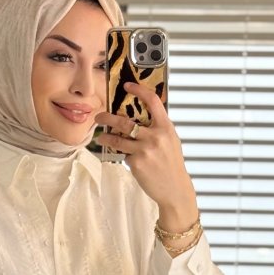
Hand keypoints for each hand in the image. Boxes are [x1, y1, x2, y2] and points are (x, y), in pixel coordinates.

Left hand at [94, 81, 197, 220]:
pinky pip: (123, 154)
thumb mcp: (171, 140)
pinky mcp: (136, 163)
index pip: (152, 101)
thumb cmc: (172, 163)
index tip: (127, 86)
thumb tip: (139, 116)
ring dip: (105, 137)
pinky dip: (122, 155)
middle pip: (125, 121)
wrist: (174, 188)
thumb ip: (157, 128)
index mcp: (166, 127)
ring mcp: (145, 150)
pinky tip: (123, 157)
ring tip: (101, 137)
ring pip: (117, 139)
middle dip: (107, 117)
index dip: (138, 90)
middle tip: (99, 117)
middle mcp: (155, 136)